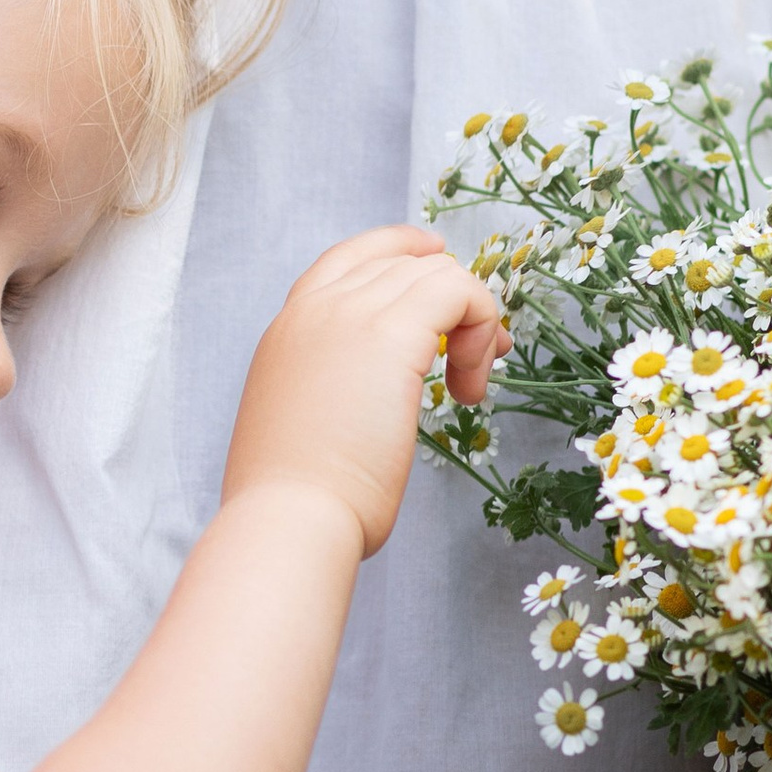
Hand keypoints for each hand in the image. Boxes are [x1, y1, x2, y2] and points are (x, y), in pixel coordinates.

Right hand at [223, 229, 504, 556]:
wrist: (288, 520)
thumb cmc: (299, 501)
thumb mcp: (304, 426)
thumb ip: (332, 390)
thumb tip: (375, 395)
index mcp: (288, 331)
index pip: (349, 258)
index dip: (401, 251)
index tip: (440, 268)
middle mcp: (315, 310)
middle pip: (403, 265)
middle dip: (451, 302)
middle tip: (475, 362)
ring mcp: (349, 315)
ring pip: (436, 274)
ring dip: (472, 324)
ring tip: (469, 386)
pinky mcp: (391, 334)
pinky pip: (461, 294)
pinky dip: (483, 329)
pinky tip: (470, 388)